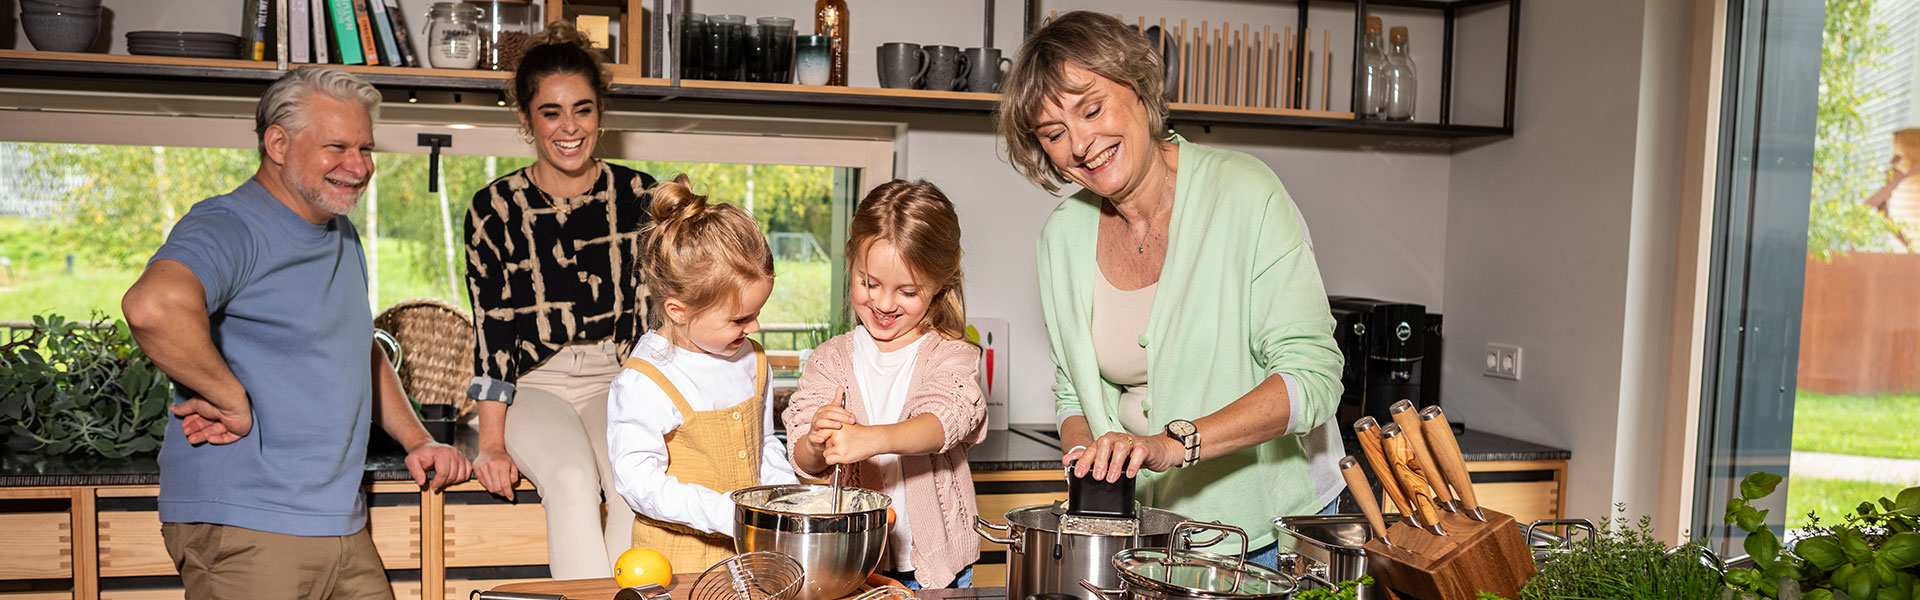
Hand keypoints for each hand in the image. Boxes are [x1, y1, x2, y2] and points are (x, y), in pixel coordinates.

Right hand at [170, 396, 251, 443]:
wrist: (229, 401)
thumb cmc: (214, 399)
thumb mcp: (195, 404)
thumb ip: (184, 409)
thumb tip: (172, 409)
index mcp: (214, 406)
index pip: (202, 416)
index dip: (192, 421)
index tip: (183, 425)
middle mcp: (223, 413)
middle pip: (208, 424)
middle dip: (196, 430)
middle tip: (186, 433)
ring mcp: (232, 421)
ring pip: (216, 431)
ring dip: (203, 436)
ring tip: (191, 439)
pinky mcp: (240, 429)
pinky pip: (229, 437)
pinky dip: (219, 439)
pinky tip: (210, 439)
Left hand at [405, 441, 471, 490]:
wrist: (426, 447)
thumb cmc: (420, 454)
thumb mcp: (411, 461)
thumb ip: (415, 471)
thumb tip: (422, 482)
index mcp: (442, 452)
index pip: (444, 472)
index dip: (438, 483)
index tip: (432, 486)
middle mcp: (453, 452)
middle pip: (453, 475)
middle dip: (444, 483)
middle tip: (436, 483)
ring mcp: (460, 455)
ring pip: (461, 476)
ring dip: (452, 481)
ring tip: (443, 479)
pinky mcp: (463, 459)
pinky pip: (468, 472)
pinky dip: (461, 477)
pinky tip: (451, 477)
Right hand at [472, 447, 519, 497]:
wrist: (490, 449)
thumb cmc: (502, 457)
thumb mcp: (513, 465)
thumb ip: (514, 477)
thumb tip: (510, 488)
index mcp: (502, 465)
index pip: (505, 484)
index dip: (508, 493)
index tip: (511, 497)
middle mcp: (491, 466)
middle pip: (497, 488)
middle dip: (502, 492)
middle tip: (505, 491)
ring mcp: (482, 468)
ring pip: (490, 488)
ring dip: (496, 490)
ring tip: (499, 484)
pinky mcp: (476, 470)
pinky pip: (483, 484)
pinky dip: (489, 486)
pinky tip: (492, 481)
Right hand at [806, 388, 857, 448]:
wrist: (816, 439)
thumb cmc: (826, 424)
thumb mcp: (832, 413)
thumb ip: (837, 401)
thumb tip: (841, 387)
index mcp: (823, 410)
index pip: (834, 408)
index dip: (844, 412)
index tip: (854, 417)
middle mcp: (817, 417)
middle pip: (828, 414)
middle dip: (841, 417)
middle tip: (851, 421)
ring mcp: (814, 427)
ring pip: (820, 423)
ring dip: (829, 424)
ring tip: (839, 426)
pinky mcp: (811, 437)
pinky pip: (812, 437)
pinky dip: (817, 438)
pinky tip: (822, 439)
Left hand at [819, 425, 884, 465]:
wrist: (874, 439)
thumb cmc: (861, 432)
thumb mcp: (846, 424)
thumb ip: (833, 427)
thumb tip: (818, 435)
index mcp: (836, 425)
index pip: (821, 432)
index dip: (822, 437)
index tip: (823, 439)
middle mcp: (836, 435)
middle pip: (823, 443)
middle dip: (829, 444)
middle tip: (841, 444)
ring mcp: (839, 445)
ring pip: (825, 452)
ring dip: (832, 453)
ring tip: (844, 449)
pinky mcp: (843, 455)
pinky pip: (828, 460)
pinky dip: (833, 460)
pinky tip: (841, 456)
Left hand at [1066, 432, 1181, 481]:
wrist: (1159, 449)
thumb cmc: (1134, 454)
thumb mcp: (1111, 456)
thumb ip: (1090, 457)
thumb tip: (1068, 459)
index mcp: (1107, 441)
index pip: (1092, 448)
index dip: (1084, 460)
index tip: (1079, 473)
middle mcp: (1117, 439)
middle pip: (1104, 444)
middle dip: (1099, 461)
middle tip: (1097, 477)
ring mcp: (1132, 442)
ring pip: (1120, 448)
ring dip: (1114, 464)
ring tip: (1111, 479)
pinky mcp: (1145, 448)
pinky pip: (1138, 453)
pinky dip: (1133, 463)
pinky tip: (1130, 474)